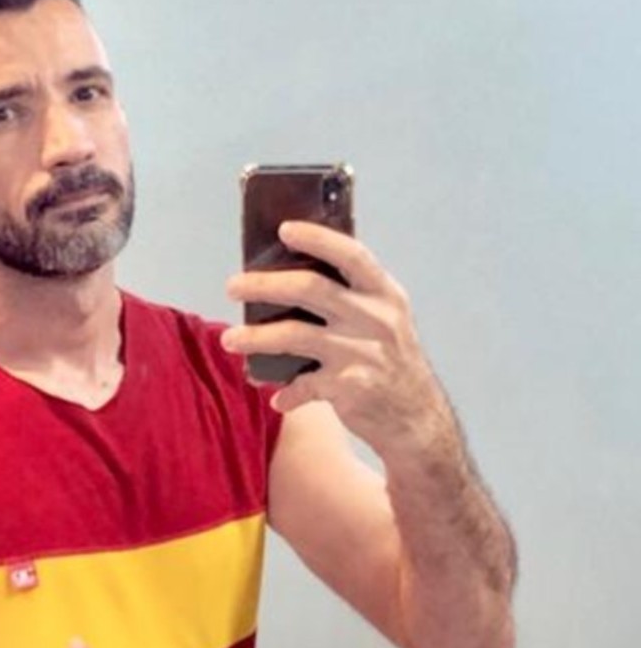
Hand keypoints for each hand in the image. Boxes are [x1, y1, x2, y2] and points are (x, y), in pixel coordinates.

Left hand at [223, 221, 450, 455]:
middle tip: (232, 287)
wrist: (418, 419)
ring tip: (228, 339)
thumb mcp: (384, 320)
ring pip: (295, 336)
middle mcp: (376, 319)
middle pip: (311, 288)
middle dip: (265, 285)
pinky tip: (276, 397)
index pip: (351, 254)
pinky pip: (304, 384)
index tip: (284, 229)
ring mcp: (363, 353)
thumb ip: (349, 298)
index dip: (317, 238)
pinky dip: (286, 392)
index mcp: (385, 294)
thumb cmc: (389, 362)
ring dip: (256, 338)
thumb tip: (287, 275)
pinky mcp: (351, 387)